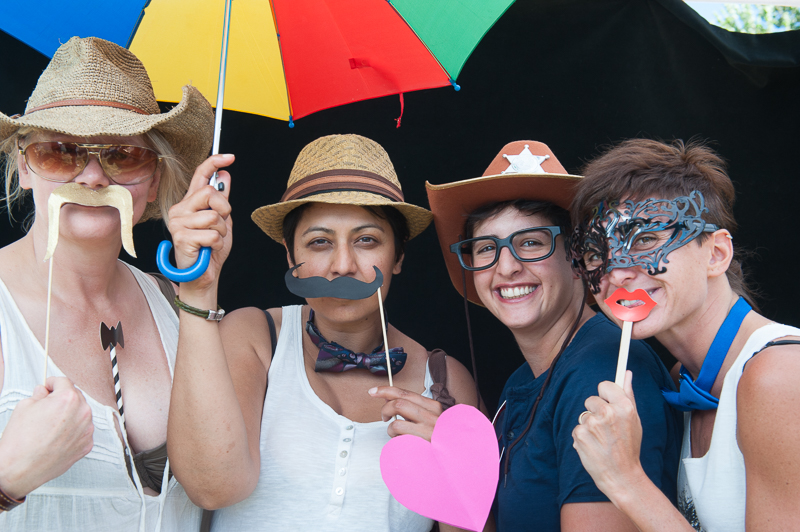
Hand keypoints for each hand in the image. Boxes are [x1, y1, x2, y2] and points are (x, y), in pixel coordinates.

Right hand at [0, 377, 93, 498]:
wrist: (19, 469)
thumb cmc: (20, 439)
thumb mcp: (24, 406)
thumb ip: (39, 394)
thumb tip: (45, 391)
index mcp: (68, 398)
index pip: (64, 381)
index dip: (52, 383)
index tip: (48, 387)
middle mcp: (82, 412)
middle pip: (75, 396)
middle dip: (62, 398)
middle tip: (47, 406)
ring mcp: (87, 430)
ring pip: (81, 414)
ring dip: (70, 414)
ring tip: (51, 425)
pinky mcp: (87, 445)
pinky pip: (82, 431)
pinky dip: (73, 431)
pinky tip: (57, 437)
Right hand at [167, 154, 233, 291]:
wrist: (202, 276)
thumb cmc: (210, 250)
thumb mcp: (222, 221)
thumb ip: (222, 200)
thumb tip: (224, 175)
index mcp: (190, 203)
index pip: (200, 176)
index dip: (214, 162)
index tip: (229, 156)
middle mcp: (180, 209)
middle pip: (210, 193)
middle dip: (225, 210)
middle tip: (220, 226)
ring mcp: (177, 223)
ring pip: (214, 216)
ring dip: (221, 231)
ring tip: (212, 241)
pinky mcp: (181, 237)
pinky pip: (212, 234)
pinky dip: (217, 243)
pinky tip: (208, 250)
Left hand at [369, 386, 442, 440]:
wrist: (453, 457)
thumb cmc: (437, 438)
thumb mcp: (427, 419)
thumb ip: (410, 407)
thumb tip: (388, 397)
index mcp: (433, 407)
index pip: (406, 393)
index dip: (386, 390)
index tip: (373, 392)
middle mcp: (432, 415)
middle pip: (399, 403)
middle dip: (385, 409)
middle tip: (384, 417)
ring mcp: (428, 429)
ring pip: (397, 422)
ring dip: (390, 428)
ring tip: (396, 434)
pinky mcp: (424, 442)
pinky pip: (400, 436)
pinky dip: (395, 439)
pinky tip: (402, 443)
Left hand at [571, 371, 643, 498]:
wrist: (621, 475)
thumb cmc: (629, 447)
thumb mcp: (634, 420)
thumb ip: (628, 394)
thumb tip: (626, 373)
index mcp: (624, 407)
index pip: (605, 385)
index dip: (605, 394)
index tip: (607, 401)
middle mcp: (607, 413)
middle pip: (591, 399)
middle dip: (596, 411)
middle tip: (606, 428)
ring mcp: (592, 423)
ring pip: (584, 415)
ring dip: (589, 425)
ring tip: (601, 440)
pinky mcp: (579, 434)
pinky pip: (577, 428)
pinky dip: (583, 436)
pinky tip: (593, 446)